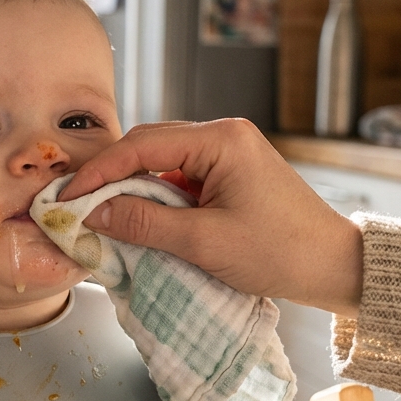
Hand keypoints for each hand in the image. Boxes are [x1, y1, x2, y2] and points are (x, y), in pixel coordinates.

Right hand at [58, 120, 363, 316]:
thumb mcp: (203, 242)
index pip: (141, 145)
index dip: (99, 171)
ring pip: (160, 160)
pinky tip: (135, 216)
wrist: (333, 265)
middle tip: (74, 203)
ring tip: (98, 212)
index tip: (67, 196)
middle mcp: (224, 134)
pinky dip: (153, 195)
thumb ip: (145, 223)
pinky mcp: (229, 173)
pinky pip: (178, 176)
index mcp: (221, 139)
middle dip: (109, 175)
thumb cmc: (279, 252)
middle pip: (148, 145)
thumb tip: (94, 213)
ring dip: (130, 186)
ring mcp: (228, 152)